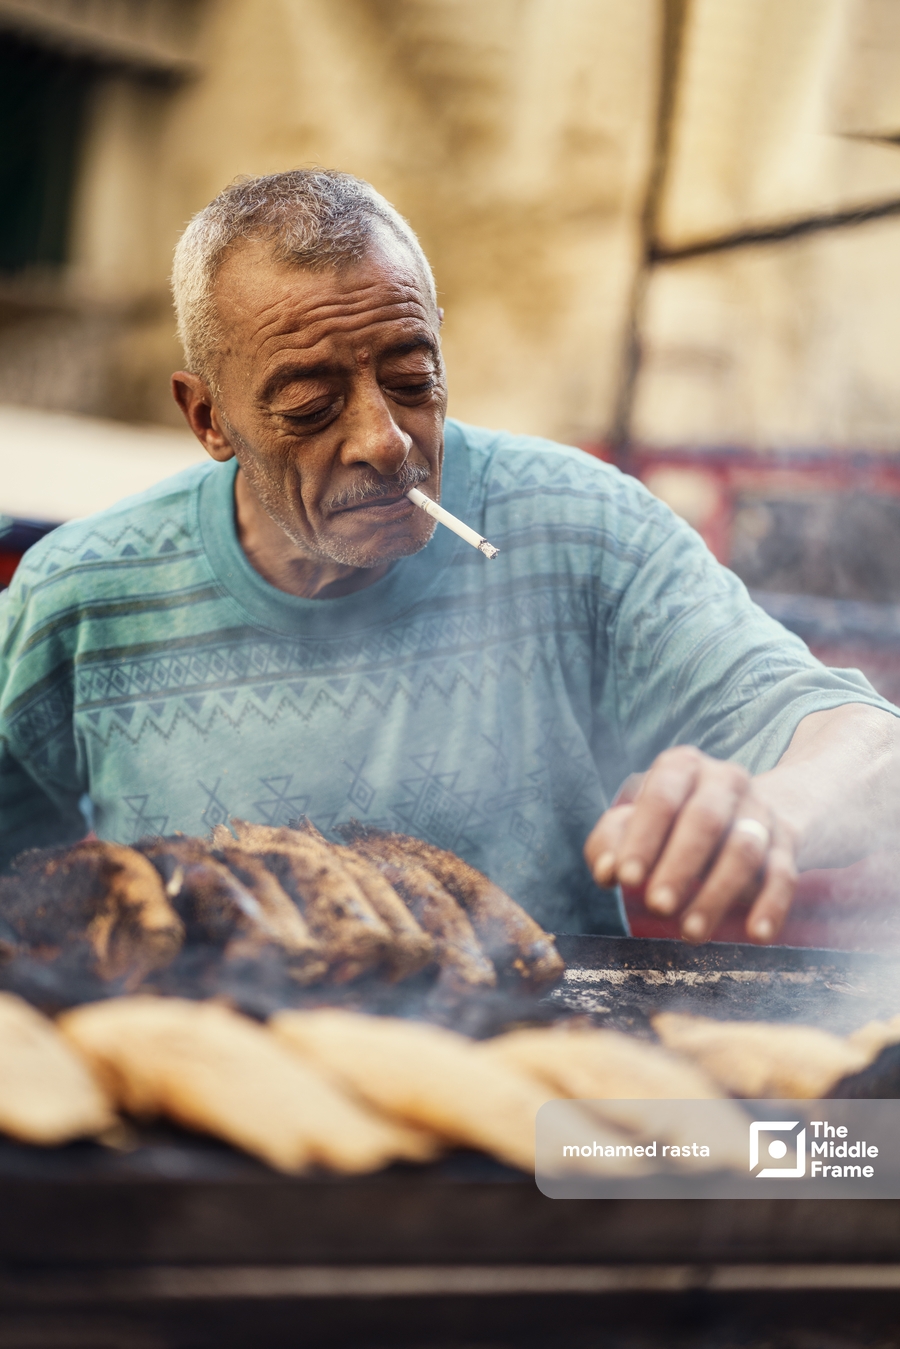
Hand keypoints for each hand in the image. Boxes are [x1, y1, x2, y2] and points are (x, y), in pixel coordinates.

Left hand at [583, 747, 797, 943]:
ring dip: (717, 894)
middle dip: (679, 866)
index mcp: (682, 767)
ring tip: (691, 933)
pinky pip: (783, 875)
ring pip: (744, 850)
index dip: (643, 838)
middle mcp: (725, 782)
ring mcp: (760, 812)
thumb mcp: (637, 822)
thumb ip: (610, 844)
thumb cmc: (672, 820)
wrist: (745, 810)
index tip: (625, 879)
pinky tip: (757, 935)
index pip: (662, 798)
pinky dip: (772, 906)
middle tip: (656, 906)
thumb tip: (606, 872)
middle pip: (706, 821)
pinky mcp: (786, 844)